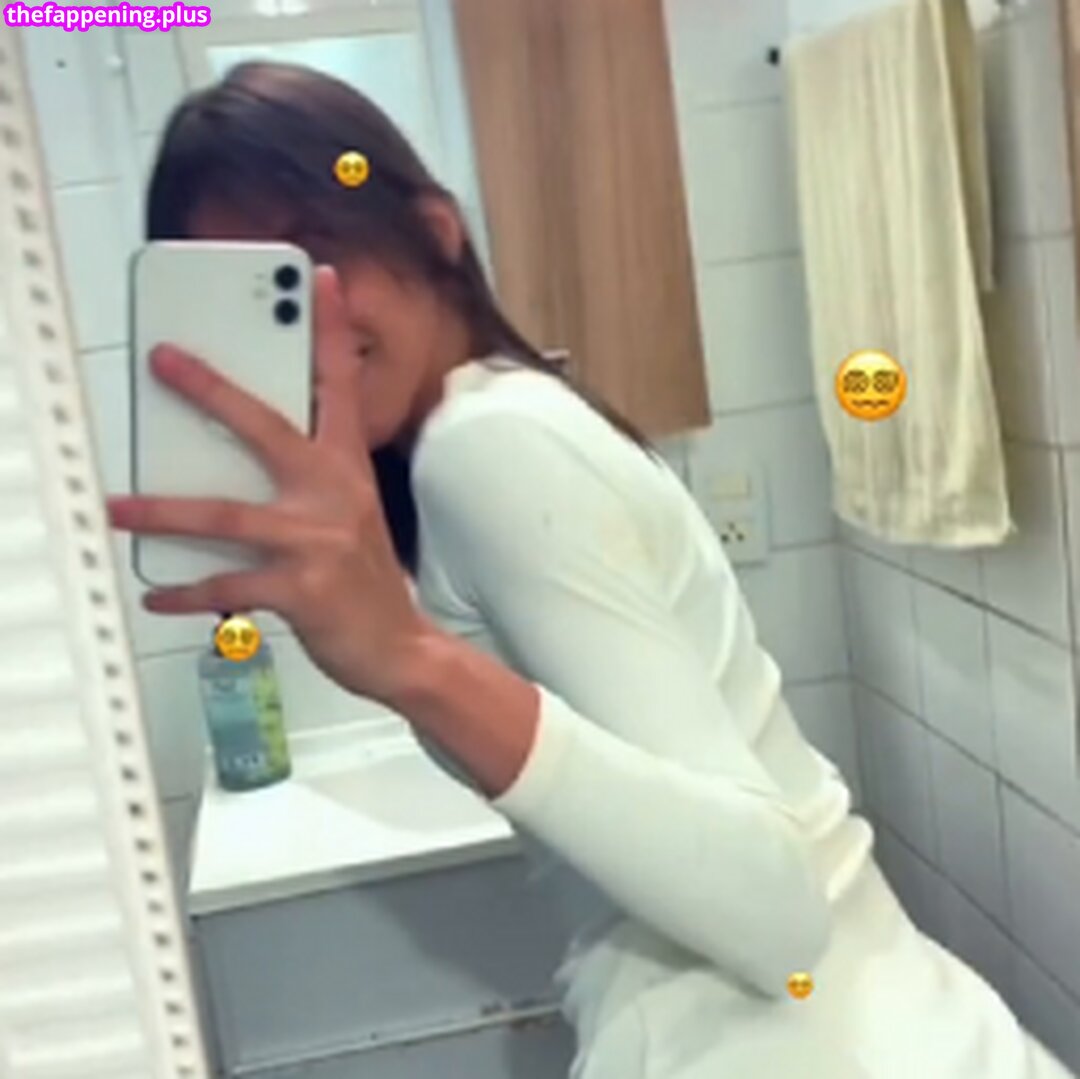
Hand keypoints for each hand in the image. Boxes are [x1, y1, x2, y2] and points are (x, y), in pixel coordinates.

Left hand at [108, 267, 435, 706]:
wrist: (401, 646)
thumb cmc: (365, 580)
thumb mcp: (348, 518)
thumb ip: (303, 485)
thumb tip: (229, 465)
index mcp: (348, 471)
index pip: (341, 387)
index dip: (332, 330)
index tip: (320, 281)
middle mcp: (335, 494)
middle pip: (267, 427)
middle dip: (212, 390)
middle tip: (165, 361)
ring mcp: (318, 540)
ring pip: (226, 513)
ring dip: (163, 511)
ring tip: (118, 507)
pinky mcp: (301, 588)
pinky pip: (227, 584)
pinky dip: (186, 591)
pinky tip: (158, 593)